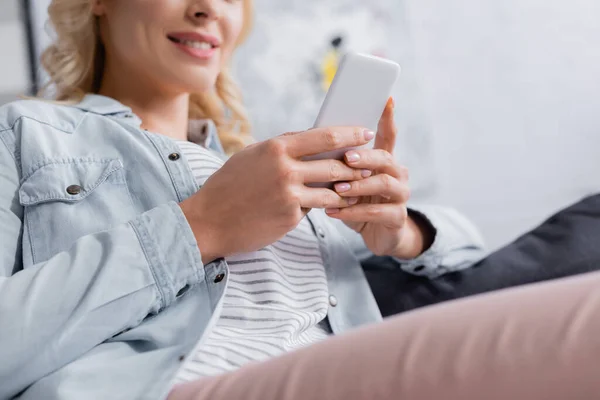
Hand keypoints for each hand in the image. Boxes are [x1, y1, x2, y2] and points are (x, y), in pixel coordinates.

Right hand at [180, 126, 374, 262]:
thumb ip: (282, 147)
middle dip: (356, 164)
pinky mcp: (290, 217)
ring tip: (357, 189)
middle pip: (334, 163)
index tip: (365, 132)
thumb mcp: (252, 156)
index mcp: (276, 148)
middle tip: (369, 164)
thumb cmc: (229, 185)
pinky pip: (315, 208)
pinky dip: (324, 206)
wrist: (208, 220)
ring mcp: (289, 195)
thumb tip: (310, 138)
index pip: (324, 136)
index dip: (350, 133)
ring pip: (331, 190)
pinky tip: (333, 206)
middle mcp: (285, 169)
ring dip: (347, 190)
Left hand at [325, 98, 433, 258]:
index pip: (388, 134)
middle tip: (346, 158)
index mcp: (385, 160)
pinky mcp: (397, 218)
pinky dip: (353, 212)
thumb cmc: (358, 202)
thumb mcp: (349, 181)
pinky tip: (333, 212)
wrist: (378, 235)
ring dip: (357, 185)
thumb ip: (339, 163)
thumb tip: (312, 143)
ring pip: (384, 183)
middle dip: (365, 156)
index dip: (388, 117)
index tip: (386, 98)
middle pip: (385, 157)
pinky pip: (377, 212)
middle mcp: (397, 174)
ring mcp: (400, 195)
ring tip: (336, 189)